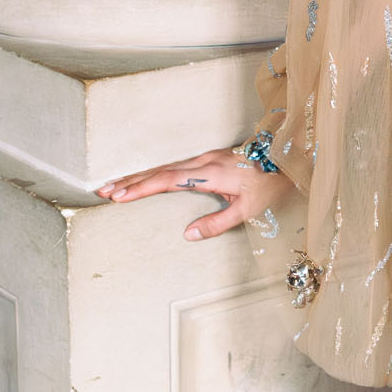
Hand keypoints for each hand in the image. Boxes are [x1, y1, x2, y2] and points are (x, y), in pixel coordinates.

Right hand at [95, 146, 294, 239]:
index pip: (167, 180)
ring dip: (139, 176)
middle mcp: (203, 162)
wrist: (288, 156)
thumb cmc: (270, 183)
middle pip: (159, 171)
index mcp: (209, 173)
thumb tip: (187, 235)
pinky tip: (146, 179)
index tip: (118, 195)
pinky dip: (155, 172)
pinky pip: (175, 165)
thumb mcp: (248, 209)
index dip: (141, 188)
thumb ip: (218, 223)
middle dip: (130, 181)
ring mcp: (205, 158)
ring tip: (115, 185)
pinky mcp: (209, 159)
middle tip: (103, 191)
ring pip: (165, 167)